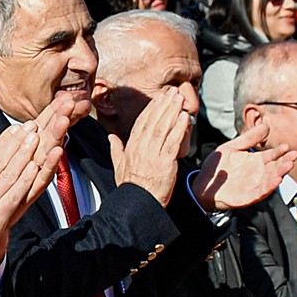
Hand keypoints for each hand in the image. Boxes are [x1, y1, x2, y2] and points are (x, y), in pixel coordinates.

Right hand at [106, 90, 190, 206]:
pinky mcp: (165, 163)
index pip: (142, 123)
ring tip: (179, 100)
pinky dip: (179, 129)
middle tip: (172, 93)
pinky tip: (184, 118)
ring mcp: (153, 155)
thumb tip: (111, 137)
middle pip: (153, 121)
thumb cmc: (130, 188)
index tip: (159, 99)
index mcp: (131, 148)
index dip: (151, 109)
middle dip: (164, 105)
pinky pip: (173, 142)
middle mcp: (141, 148)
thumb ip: (116, 149)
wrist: (136, 204)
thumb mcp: (118, 166)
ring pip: (163, 128)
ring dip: (172, 112)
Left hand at [191, 118, 293, 211]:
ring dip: (280, 174)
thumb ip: (248, 138)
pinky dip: (268, 187)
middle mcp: (258, 173)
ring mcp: (253, 186)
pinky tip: (276, 181)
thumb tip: (265, 126)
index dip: (280, 151)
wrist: (202, 185)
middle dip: (285, 162)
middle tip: (293, 156)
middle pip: (275, 167)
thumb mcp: (232, 148)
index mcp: (256, 161)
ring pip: (270, 179)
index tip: (286, 146)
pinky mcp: (247, 197)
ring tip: (287, 166)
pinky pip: (260, 192)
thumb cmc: (217, 167)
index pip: (272, 155)